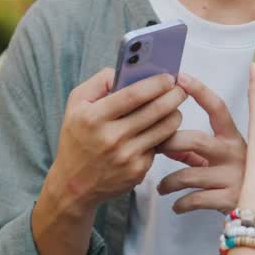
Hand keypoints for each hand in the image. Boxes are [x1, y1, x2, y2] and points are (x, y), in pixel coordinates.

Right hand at [42, 69, 186, 215]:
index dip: (156, 84)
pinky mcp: (137, 171)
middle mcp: (111, 138)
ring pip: (164, 129)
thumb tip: (128, 70)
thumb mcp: (76, 104)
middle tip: (180, 89)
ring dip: (175, 114)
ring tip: (174, 106)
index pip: (133, 95)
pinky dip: (162, 136)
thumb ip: (100, 82)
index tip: (168, 77)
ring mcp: (126, 156)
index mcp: (93, 117)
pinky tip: (158, 130)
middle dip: (174, 95)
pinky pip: (158, 146)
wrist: (74, 184)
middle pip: (155, 110)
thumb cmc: (77, 138)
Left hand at [155, 74, 246, 213]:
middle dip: (171, 142)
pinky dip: (180, 204)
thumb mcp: (222, 158)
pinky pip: (194, 199)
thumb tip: (165, 141)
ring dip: (168, 182)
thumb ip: (195, 150)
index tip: (181, 77)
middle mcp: (234, 154)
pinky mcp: (227, 199)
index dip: (200, 91)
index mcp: (233, 137)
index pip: (217, 107)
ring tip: (161, 187)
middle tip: (156, 146)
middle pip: (195, 140)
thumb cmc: (238, 178)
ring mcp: (231, 177)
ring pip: (188, 175)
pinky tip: (175, 205)